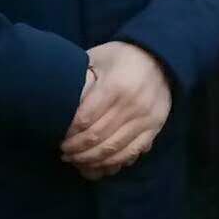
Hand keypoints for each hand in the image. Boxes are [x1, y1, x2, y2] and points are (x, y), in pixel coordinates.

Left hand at [60, 41, 171, 176]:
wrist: (159, 56)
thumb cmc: (122, 57)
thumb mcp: (97, 57)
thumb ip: (80, 79)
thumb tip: (60, 102)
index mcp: (115, 86)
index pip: (84, 119)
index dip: (68, 133)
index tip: (58, 137)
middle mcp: (132, 104)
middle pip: (97, 137)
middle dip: (76, 149)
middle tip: (64, 152)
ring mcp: (145, 117)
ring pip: (113, 149)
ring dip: (91, 159)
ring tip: (77, 159)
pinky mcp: (155, 126)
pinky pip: (131, 151)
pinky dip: (113, 161)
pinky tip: (100, 162)